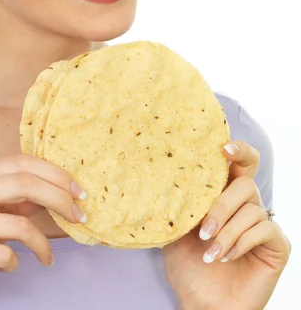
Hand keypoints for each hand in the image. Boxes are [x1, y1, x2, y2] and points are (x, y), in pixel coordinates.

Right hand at [0, 154, 85, 309]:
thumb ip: (19, 198)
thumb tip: (62, 189)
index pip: (23, 162)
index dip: (56, 175)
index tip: (79, 192)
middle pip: (24, 183)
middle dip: (60, 199)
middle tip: (79, 217)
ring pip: (18, 223)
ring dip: (42, 244)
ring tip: (46, 256)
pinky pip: (4, 253)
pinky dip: (14, 262)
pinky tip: (8, 266)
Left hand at [162, 140, 290, 309]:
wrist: (200, 303)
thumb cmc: (188, 265)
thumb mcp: (177, 227)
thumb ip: (181, 200)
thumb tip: (167, 174)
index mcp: (225, 195)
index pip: (241, 163)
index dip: (238, 150)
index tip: (222, 149)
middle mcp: (247, 206)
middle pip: (246, 183)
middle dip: (221, 204)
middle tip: (202, 228)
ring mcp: (264, 225)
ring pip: (252, 209)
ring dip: (226, 231)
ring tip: (208, 251)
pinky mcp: (277, 247)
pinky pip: (264, 230)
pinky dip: (240, 242)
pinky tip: (224, 257)